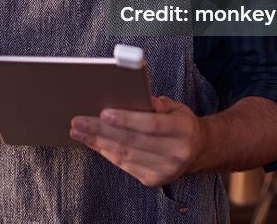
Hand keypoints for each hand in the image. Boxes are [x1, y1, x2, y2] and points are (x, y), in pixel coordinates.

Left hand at [69, 96, 206, 187]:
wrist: (198, 150)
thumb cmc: (180, 122)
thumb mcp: (175, 106)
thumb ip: (157, 103)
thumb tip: (136, 97)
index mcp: (184, 130)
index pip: (151, 125)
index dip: (126, 119)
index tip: (103, 113)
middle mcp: (176, 153)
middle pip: (132, 141)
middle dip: (101, 131)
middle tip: (78, 121)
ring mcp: (165, 170)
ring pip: (124, 154)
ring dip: (97, 142)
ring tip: (78, 131)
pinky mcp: (153, 180)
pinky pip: (124, 164)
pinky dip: (105, 152)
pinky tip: (92, 142)